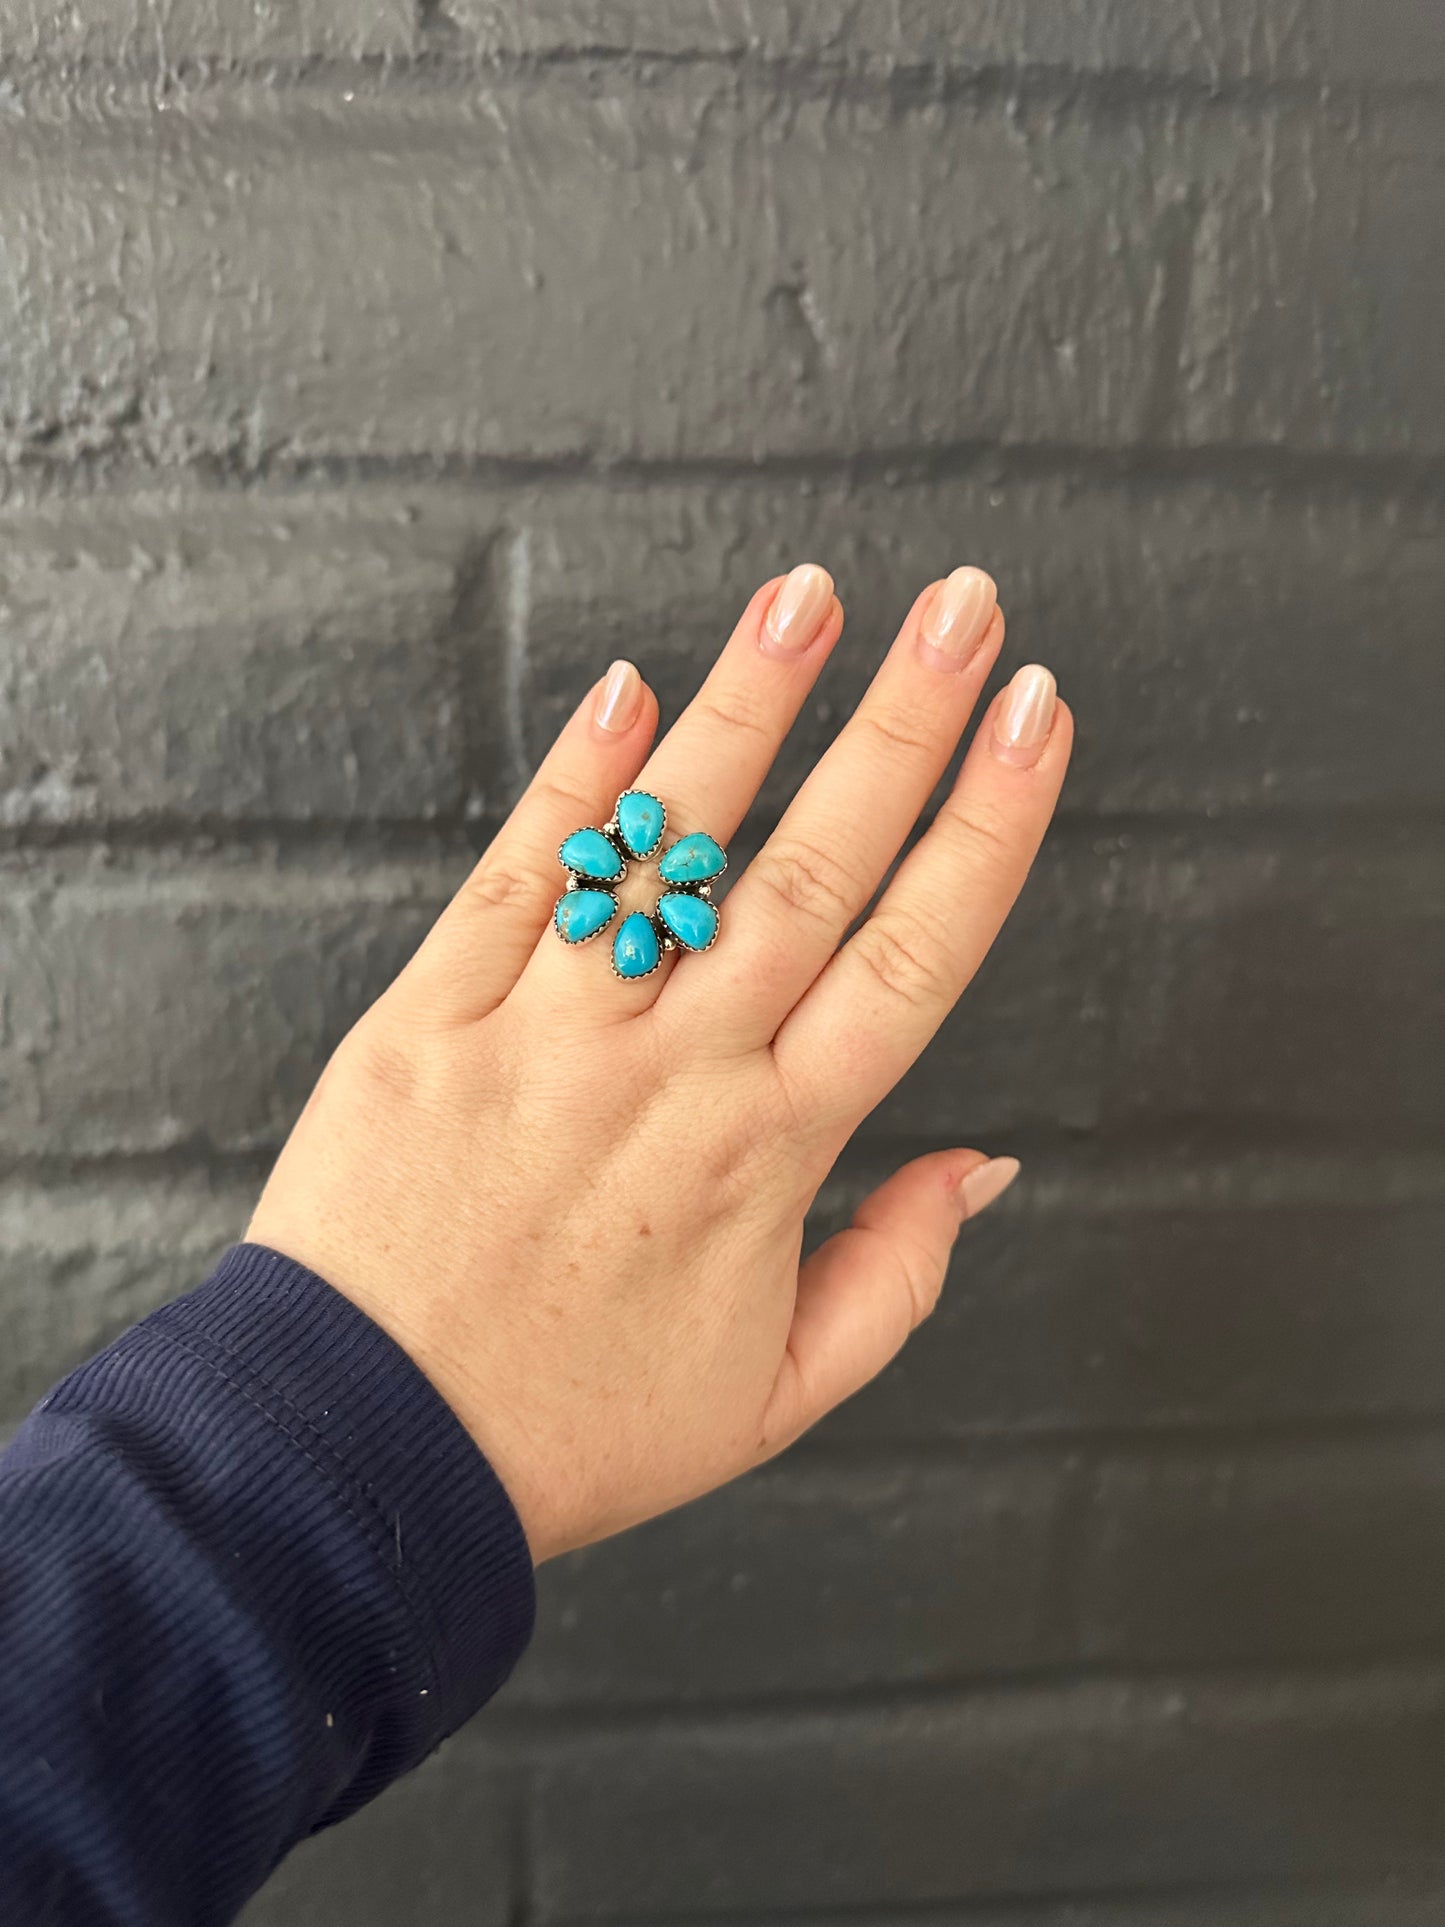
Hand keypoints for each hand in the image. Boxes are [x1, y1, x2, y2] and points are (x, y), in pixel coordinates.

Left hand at [248, 565, 1071, 1561]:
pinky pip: (519, 876)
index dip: (989, 825)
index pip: (916, 954)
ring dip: (749, 708)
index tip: (1037, 722)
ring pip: (669, 841)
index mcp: (772, 1149)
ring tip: (810, 596)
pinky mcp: (436, 1013)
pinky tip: (625, 690)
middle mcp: (676, 1064)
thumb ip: (897, 1275)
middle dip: (906, 722)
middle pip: (818, 865)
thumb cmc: (572, 1428)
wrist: (365, 1454)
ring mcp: (551, 1027)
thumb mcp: (776, 1398)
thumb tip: (981, 1167)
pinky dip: (575, 780)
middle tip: (966, 611)